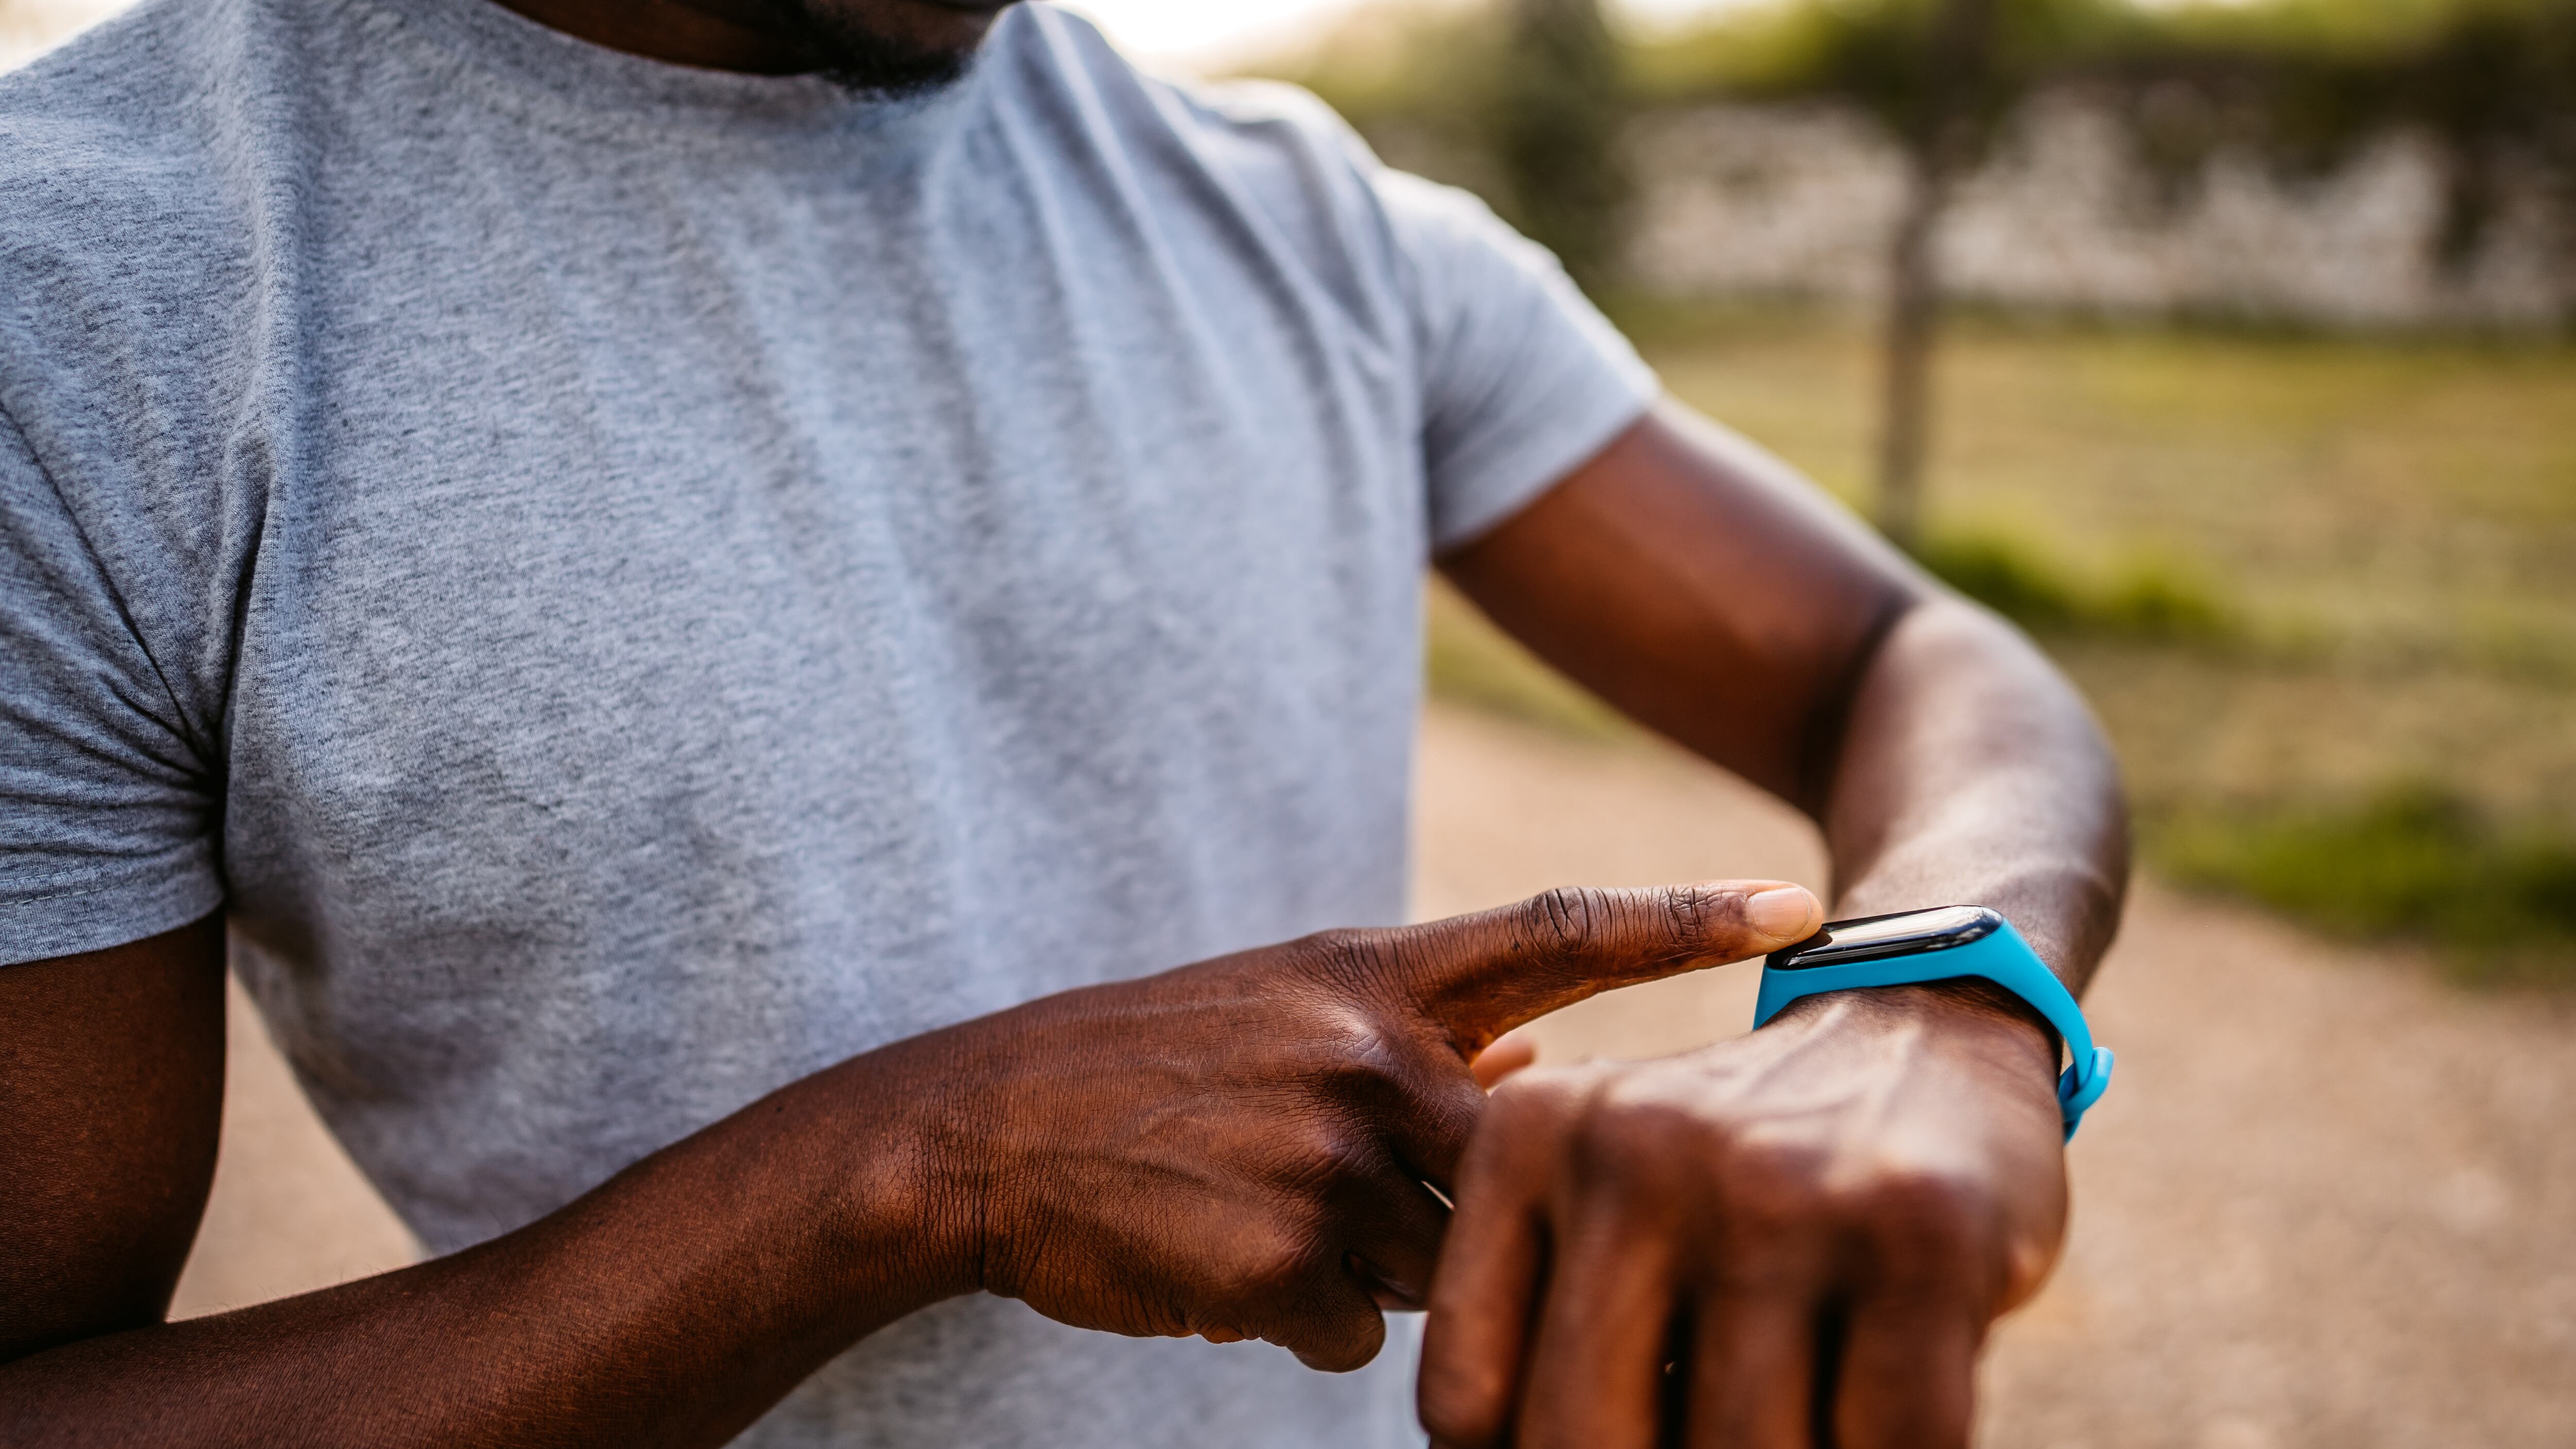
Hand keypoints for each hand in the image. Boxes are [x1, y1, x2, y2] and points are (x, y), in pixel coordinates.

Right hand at [887, 882, 1822, 1372]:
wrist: (981, 1132)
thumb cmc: (1149, 1070)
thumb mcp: (1288, 1007)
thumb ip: (1419, 1035)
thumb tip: (1542, 1065)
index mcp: (1372, 970)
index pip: (1560, 931)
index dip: (1686, 918)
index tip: (1807, 911)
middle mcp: (1371, 1047)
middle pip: (1529, 1157)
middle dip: (1493, 1201)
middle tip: (1360, 1184)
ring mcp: (1334, 1152)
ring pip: (1444, 1261)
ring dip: (1370, 1263)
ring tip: (1255, 1211)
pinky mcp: (1290, 1259)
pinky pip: (1359, 1332)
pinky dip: (1301, 1314)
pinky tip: (1215, 1257)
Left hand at [1417, 983, 2069, 1447]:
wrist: (1930, 1043)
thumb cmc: (1742, 1181)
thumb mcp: (1605, 1207)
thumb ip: (1545, 1327)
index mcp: (1529, 1135)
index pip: (1469, 1399)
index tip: (1595, 1443)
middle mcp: (1638, 1148)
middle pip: (1583, 1440)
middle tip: (1692, 1445)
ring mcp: (1780, 1187)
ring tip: (1790, 1429)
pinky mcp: (1922, 1227)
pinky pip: (1889, 1444)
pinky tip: (1877, 1426)